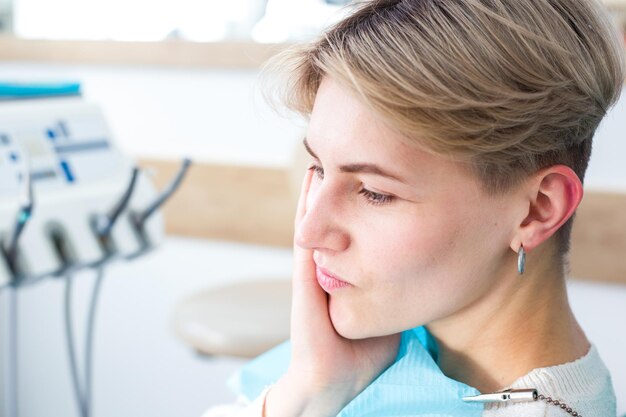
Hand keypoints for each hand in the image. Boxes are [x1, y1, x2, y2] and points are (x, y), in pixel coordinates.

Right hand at [264, 168, 400, 416]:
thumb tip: (429, 271)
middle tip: (346, 154)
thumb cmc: (363, 354)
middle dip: (338, 188)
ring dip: (320, 189)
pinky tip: (314, 182)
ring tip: (326, 157)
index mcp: (347, 274)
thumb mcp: (390, 313)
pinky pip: (307, 235)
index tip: (373, 176)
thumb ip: (402, 291)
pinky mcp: (304, 278)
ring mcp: (314, 270)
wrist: (335, 379)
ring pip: (317, 220)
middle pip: (333, 218)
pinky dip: (308, 208)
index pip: (353, 231)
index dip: (361, 203)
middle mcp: (328, 266)